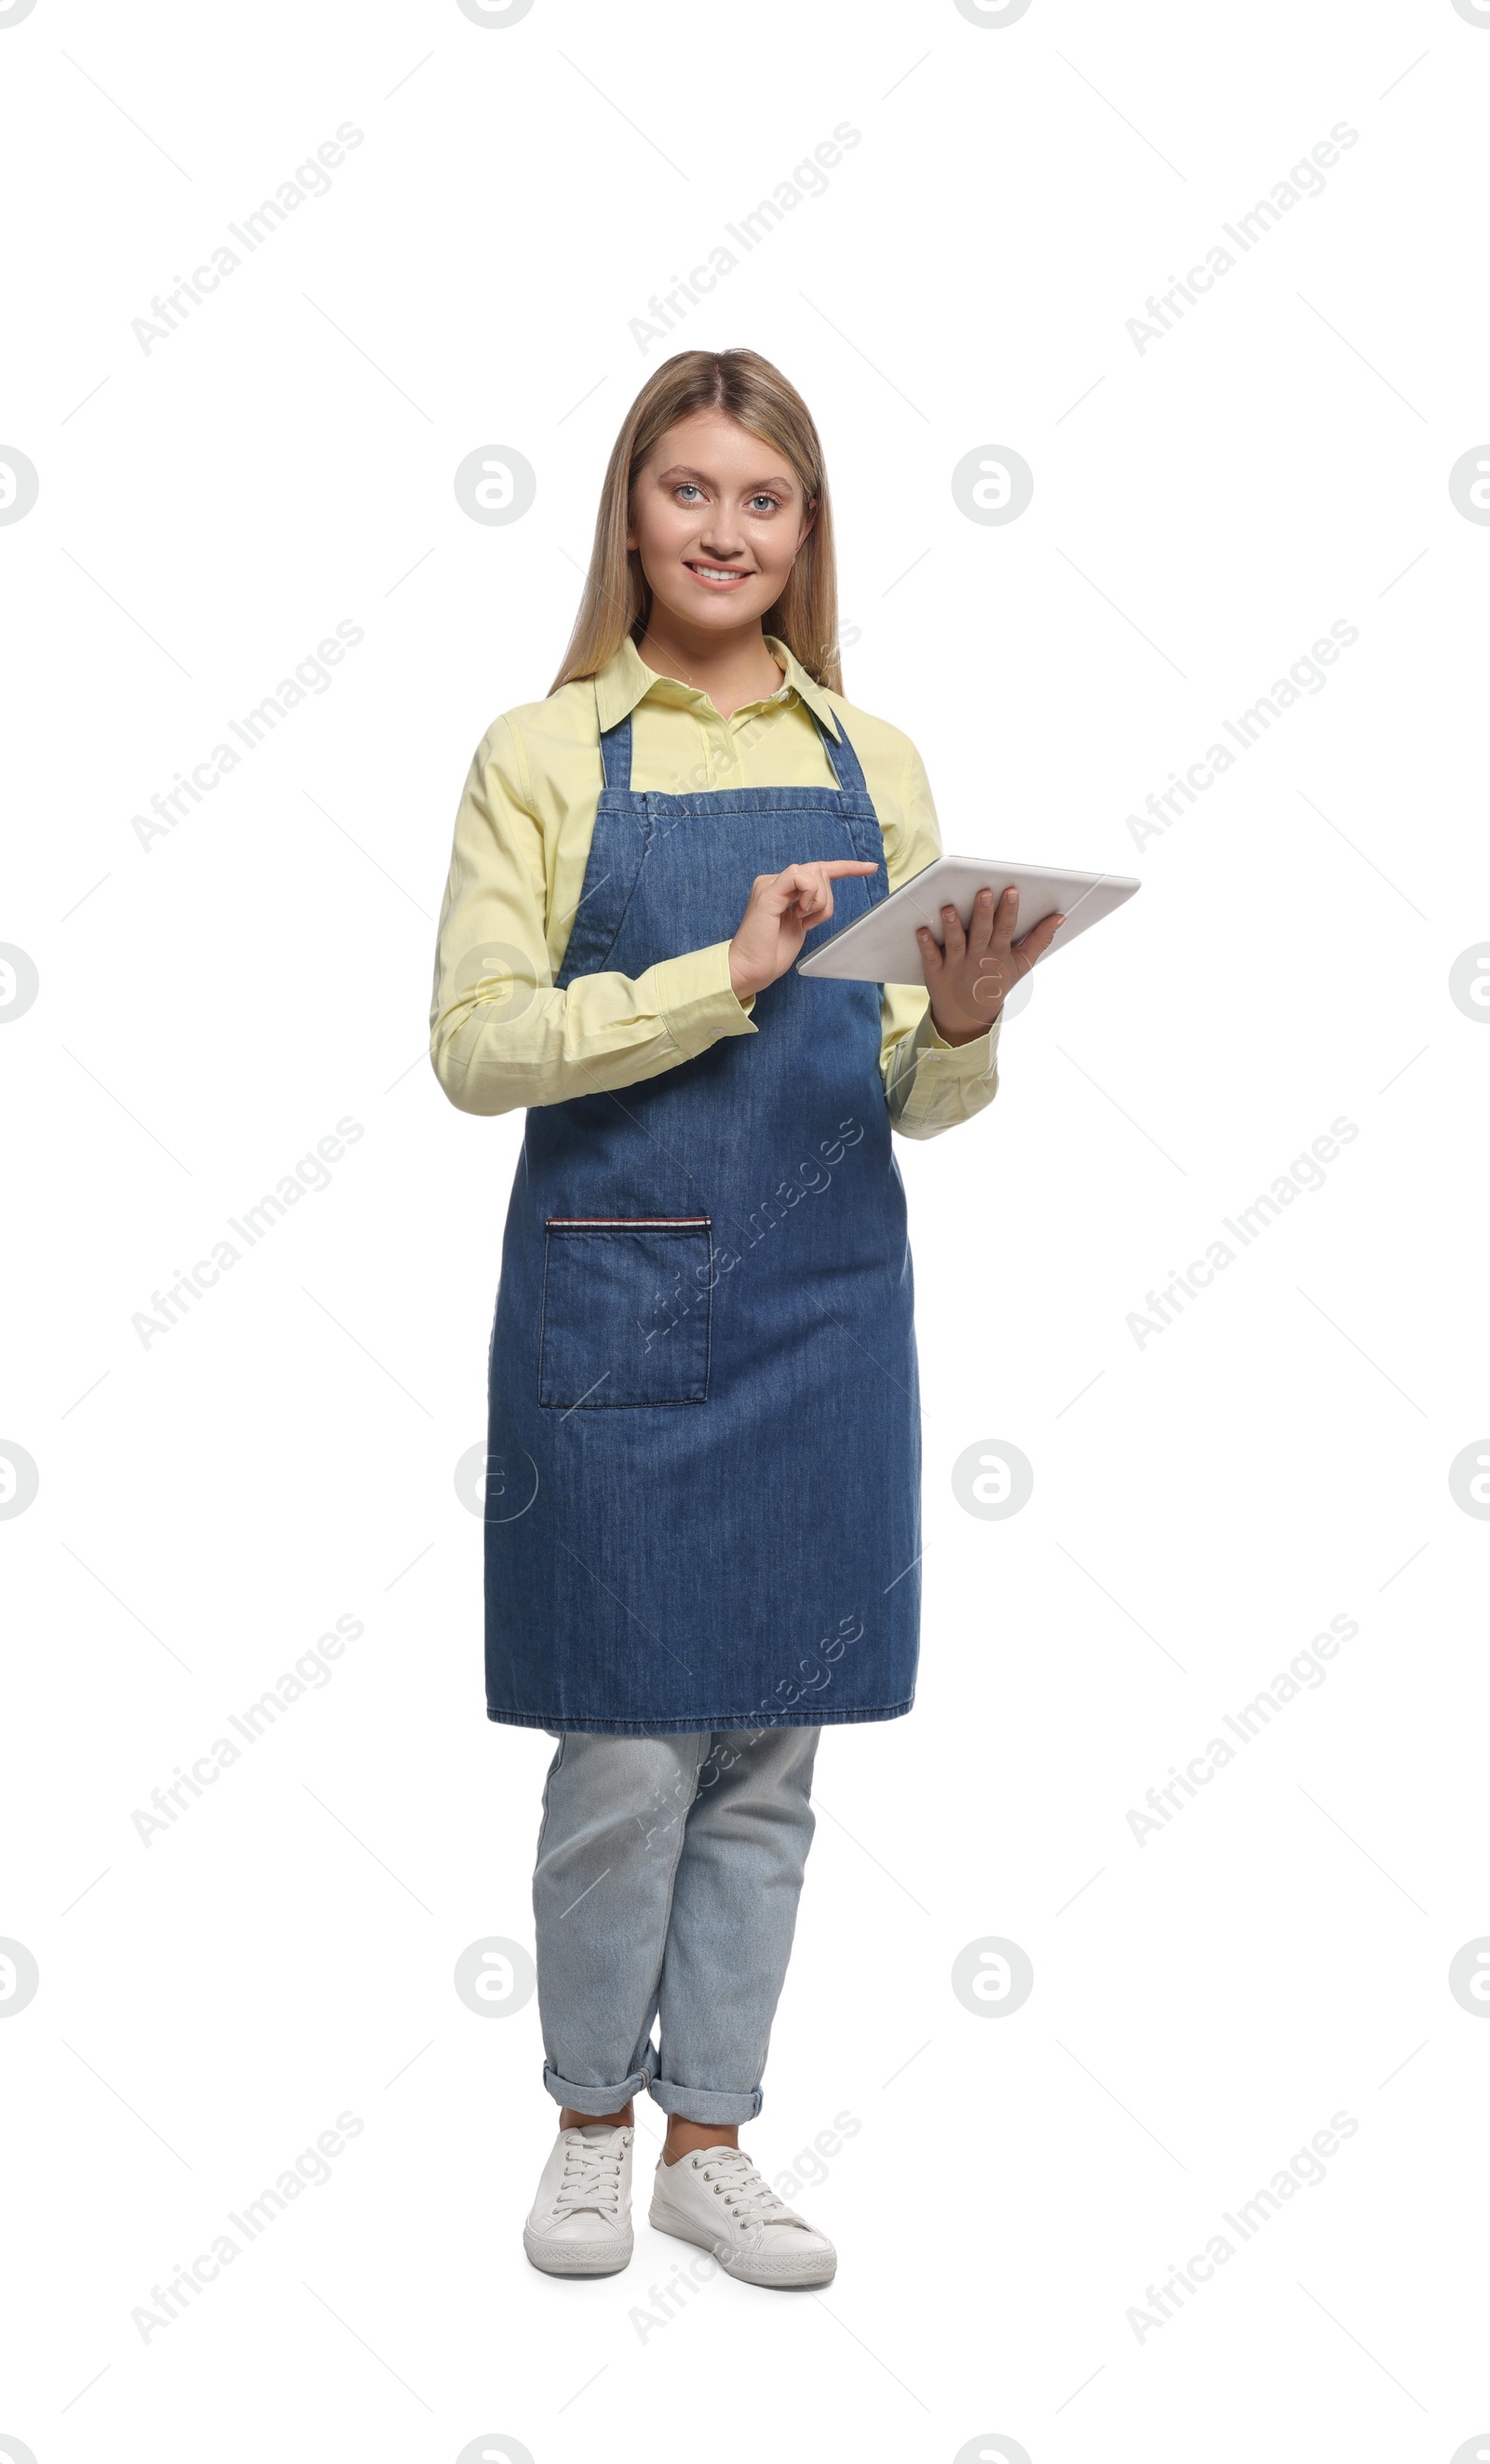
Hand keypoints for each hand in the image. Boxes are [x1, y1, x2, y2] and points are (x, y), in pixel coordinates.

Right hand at [728, 860, 878, 999]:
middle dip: (827, 898)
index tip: (870, 867)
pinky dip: (810, 895)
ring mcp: (770, 884)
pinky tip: (799, 915)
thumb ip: (810, 904)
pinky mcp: (768, 892)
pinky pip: (800, 876)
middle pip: (820, 871)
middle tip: (810, 921)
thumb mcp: (800, 924)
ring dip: (819, 901)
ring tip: (802, 921)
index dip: (846, 867)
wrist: (750, 968)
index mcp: (782, 888)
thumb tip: (825, 891)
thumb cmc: (773, 952)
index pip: (817, 869)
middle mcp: (775, 881)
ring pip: (815, 873)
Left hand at [916, 886, 1065, 1043]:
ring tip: (949, 909)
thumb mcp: (1022, 964)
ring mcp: (957, 965)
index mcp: (999, 953)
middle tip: (984, 892)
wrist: (968, 1016)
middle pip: (981, 932)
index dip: (1009, 911)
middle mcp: (978, 957)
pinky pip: (931, 957)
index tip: (1011, 891)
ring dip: (952, 926)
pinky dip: (926, 945)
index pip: (1006, 929)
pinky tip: (921, 931)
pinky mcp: (937, 972)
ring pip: (955, 943)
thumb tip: (1060, 917)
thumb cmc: (996, 982)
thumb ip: (1040, 939)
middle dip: (983, 913)